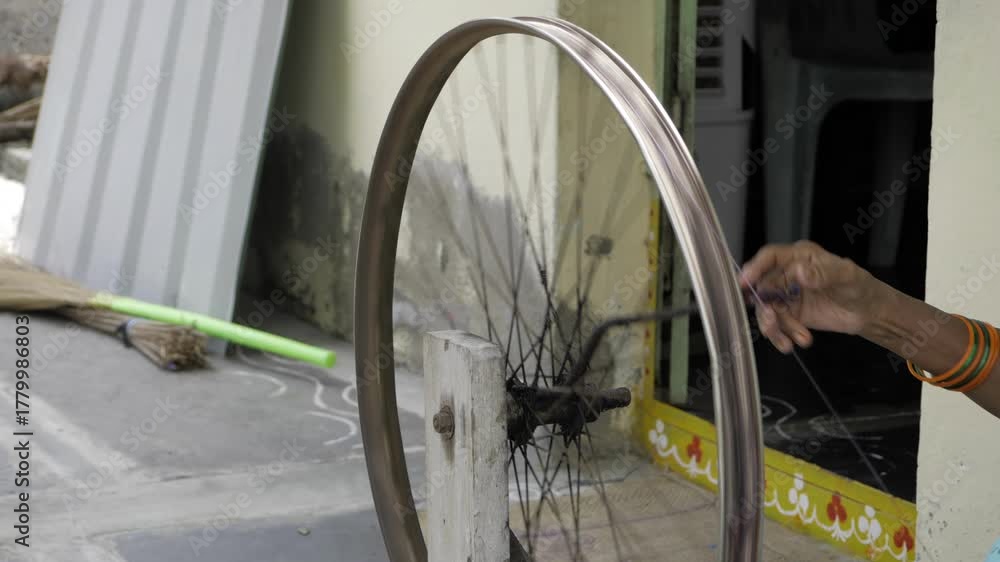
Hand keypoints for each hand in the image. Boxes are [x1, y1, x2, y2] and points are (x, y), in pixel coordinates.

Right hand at [740, 241, 888, 353]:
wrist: (867, 313)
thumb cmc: (858, 286)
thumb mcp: (845, 276)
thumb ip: (822, 274)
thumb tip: (799, 272)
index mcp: (798, 257)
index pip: (770, 257)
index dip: (754, 268)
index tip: (744, 283)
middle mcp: (787, 274)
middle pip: (762, 287)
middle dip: (765, 307)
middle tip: (772, 320)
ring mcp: (786, 295)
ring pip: (766, 310)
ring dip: (775, 327)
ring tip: (793, 341)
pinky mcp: (789, 315)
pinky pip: (777, 325)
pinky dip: (782, 336)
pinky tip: (796, 343)